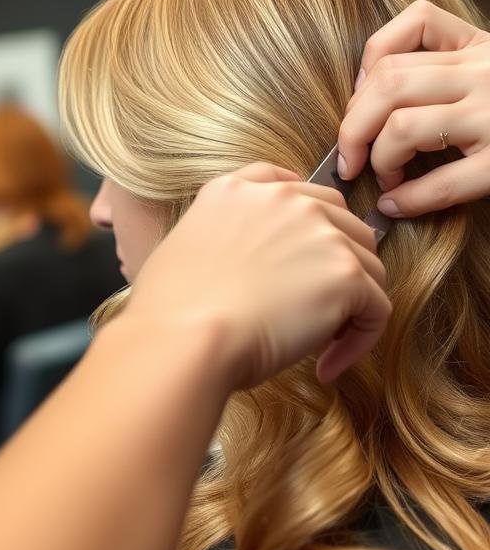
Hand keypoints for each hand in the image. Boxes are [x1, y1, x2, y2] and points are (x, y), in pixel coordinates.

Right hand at [120, 163, 389, 389]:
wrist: (186, 336)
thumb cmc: (173, 309)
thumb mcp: (185, 243)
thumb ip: (223, 233)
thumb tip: (251, 265)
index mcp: (235, 189)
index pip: (290, 184)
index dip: (307, 219)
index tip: (305, 251)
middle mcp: (282, 198)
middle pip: (342, 221)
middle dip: (339, 261)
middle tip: (319, 305)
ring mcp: (319, 232)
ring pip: (368, 264)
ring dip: (353, 303)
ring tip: (322, 342)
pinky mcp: (346, 273)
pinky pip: (376, 309)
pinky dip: (360, 340)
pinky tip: (326, 366)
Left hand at [337, 0, 489, 216]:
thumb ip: (442, 66)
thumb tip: (363, 89)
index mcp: (483, 48)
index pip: (409, 30)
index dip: (367, 70)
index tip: (358, 104)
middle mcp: (488, 74)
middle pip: (388, 83)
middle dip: (353, 124)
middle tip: (349, 156)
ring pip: (402, 125)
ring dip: (378, 159)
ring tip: (383, 178)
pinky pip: (444, 181)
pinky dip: (409, 198)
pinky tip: (397, 206)